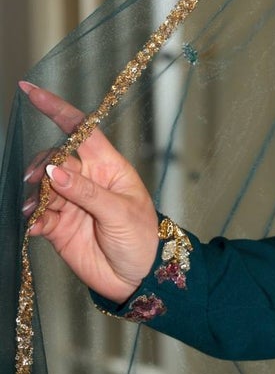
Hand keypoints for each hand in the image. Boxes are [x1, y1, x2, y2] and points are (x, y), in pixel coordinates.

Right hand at [20, 82, 159, 302]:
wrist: (139, 280)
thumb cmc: (143, 239)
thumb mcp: (121, 212)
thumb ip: (86, 191)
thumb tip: (54, 171)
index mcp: (108, 167)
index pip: (81, 131)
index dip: (57, 110)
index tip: (31, 92)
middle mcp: (86, 180)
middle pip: (54, 159)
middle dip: (42, 166)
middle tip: (39, 183)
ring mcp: (70, 202)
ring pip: (41, 186)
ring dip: (35, 196)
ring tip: (37, 212)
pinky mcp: (58, 225)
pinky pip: (37, 214)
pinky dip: (33, 218)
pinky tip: (35, 226)